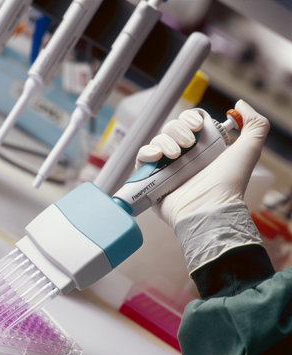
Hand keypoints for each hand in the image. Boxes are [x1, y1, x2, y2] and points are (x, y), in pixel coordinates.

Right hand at [136, 100, 269, 227]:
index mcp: (203, 149)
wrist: (209, 208)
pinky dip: (146, 153)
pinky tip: (156, 157)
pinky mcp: (152, 179)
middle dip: (177, 130)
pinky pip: (142, 159)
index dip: (189, 119)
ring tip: (175, 156)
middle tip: (188, 144)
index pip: (188, 123)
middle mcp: (184, 157)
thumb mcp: (249, 150)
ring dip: (164, 142)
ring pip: (157, 141)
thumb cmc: (229, 183)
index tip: (197, 126)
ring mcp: (167, 168)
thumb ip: (255, 124)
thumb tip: (240, 104)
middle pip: (171, 129)